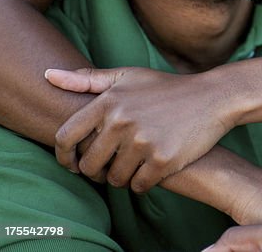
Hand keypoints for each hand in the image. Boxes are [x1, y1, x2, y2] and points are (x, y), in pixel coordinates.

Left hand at [45, 66, 233, 191]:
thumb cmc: (167, 89)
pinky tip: (150, 170)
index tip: (73, 163)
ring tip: (132, 166)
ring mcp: (143, 142)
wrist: (213, 98)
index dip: (64, 156)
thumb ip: (88, 80)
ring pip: (114, 178)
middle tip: (110, 167)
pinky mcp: (163, 160)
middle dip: (97, 170)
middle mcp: (122, 122)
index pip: (66, 138)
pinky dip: (142, 183)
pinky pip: (138, 186)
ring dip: (121, 178)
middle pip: (90, 165)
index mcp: (108, 102)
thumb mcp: (129, 76)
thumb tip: (48, 75)